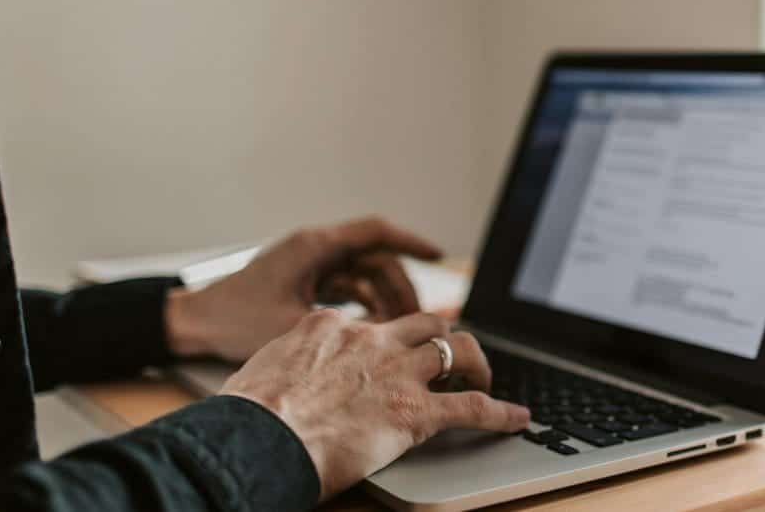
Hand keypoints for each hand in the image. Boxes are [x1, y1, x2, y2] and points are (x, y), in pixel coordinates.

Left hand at [165, 216, 441, 360]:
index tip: (438, 255)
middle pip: (375, 257)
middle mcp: (316, 248)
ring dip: (384, 298)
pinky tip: (374, 328)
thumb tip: (390, 332)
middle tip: (419, 318)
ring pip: (364, 273)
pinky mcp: (305, 279)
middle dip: (401, 286)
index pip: (376, 232)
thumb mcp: (296, 324)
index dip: (411, 242)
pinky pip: (348, 284)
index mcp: (315, 246)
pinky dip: (364, 303)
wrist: (193, 323)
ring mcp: (310, 263)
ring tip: (398, 328)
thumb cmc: (234, 320)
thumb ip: (347, 326)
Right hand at [221, 310, 529, 500]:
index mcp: (329, 327)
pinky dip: (501, 413)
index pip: (372, 323)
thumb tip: (289, 375)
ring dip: (477, 363)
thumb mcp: (262, 370)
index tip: (394, 349)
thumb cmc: (246, 417)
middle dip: (443, 336)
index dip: (390, 338)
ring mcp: (396, 373)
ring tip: (486, 377)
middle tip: (450, 356)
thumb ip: (290, 363)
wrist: (255, 441)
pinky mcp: (415, 412)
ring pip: (457, 349)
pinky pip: (472, 407)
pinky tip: (518, 419)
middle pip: (426, 323)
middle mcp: (370, 341)